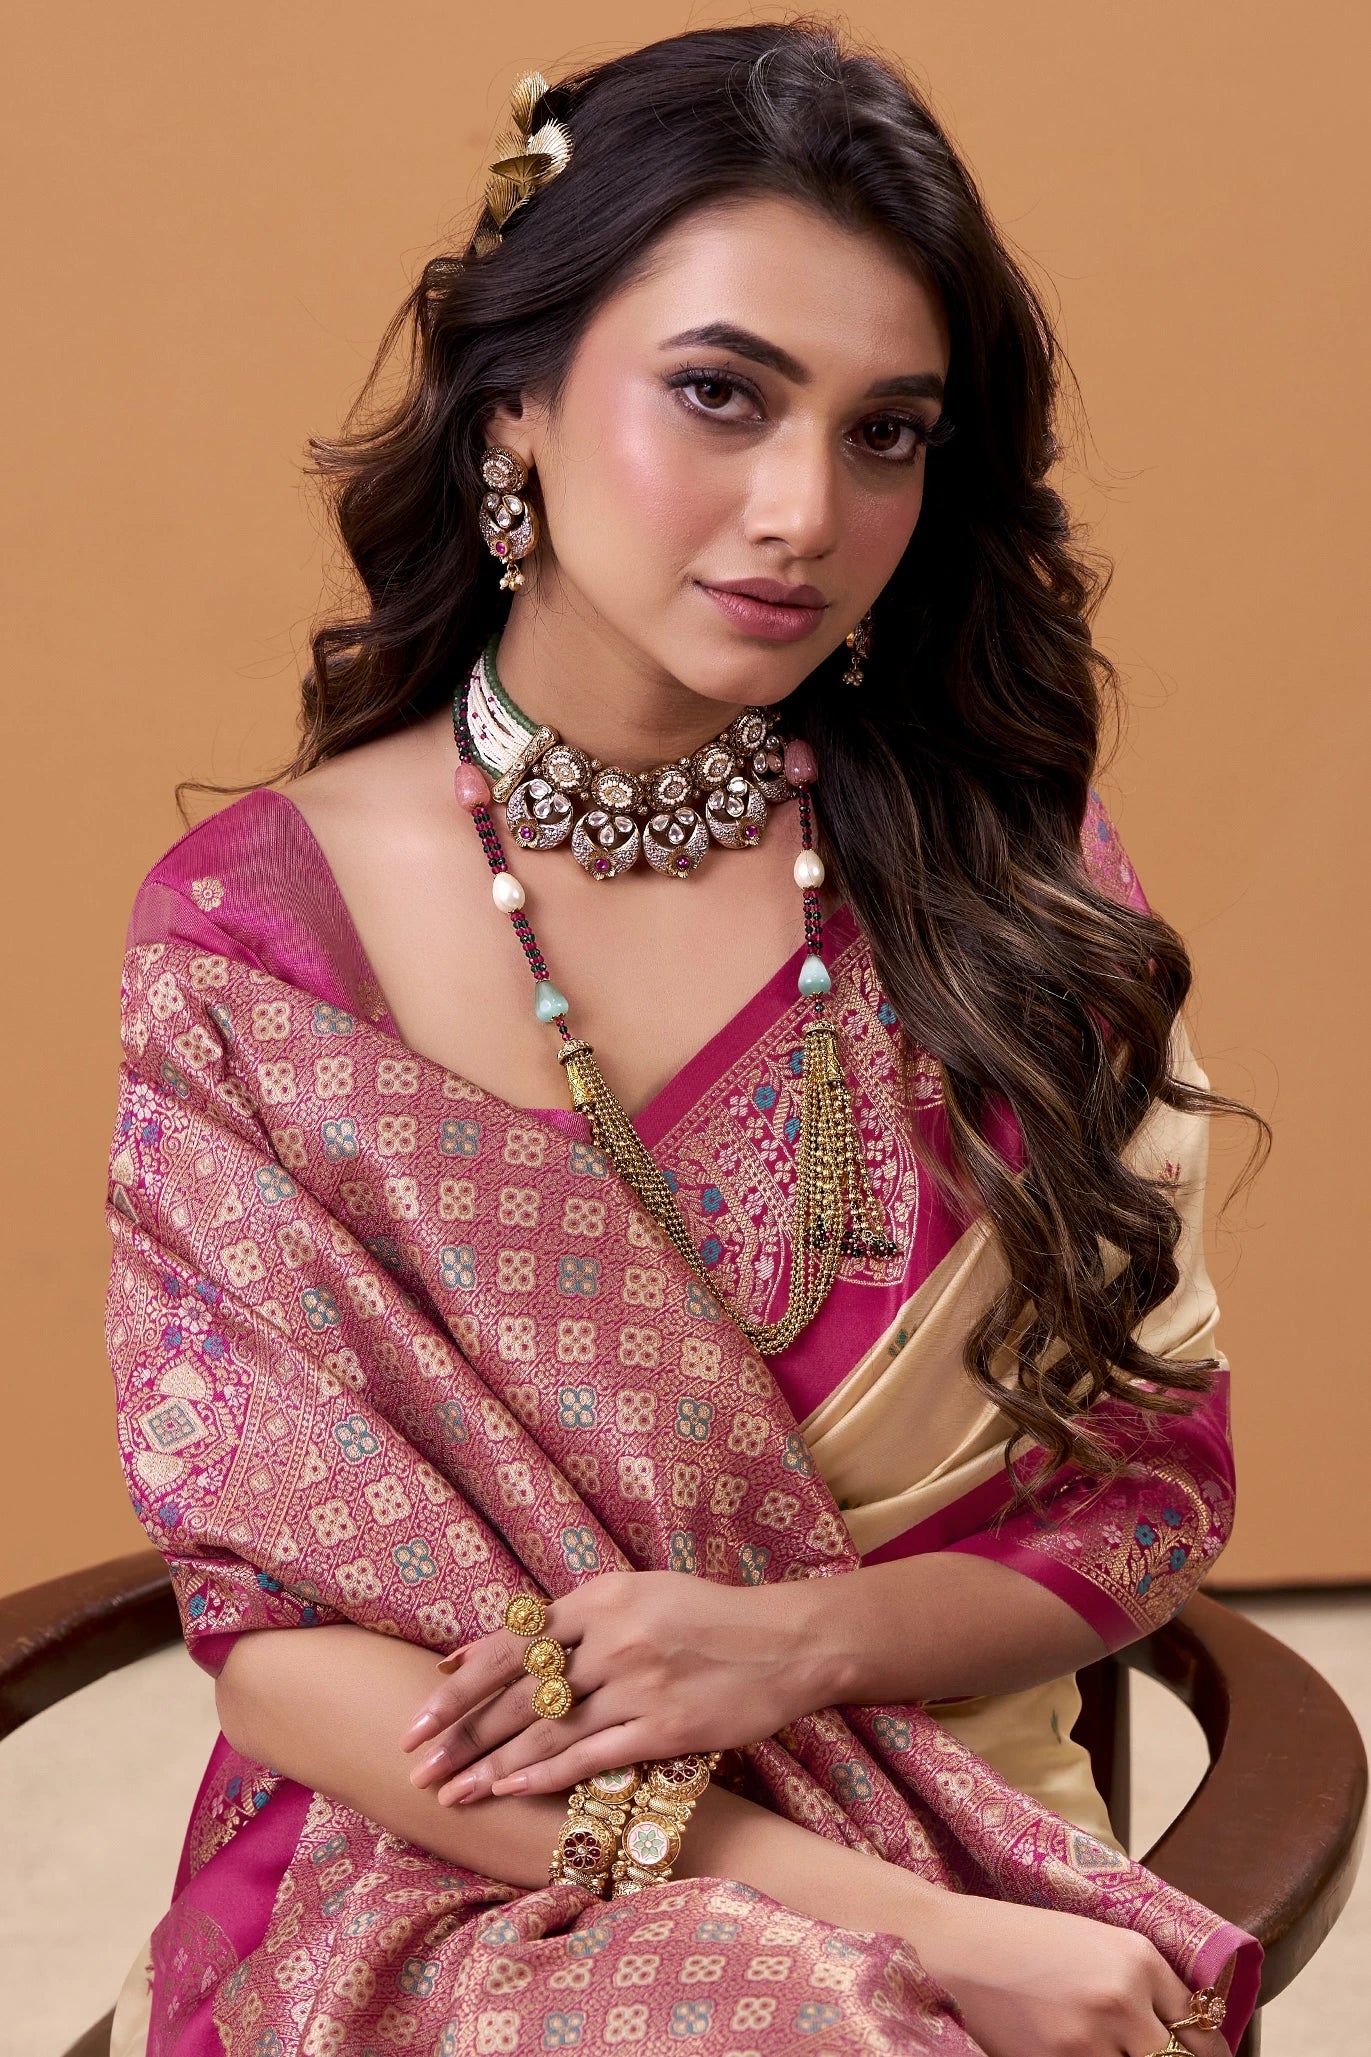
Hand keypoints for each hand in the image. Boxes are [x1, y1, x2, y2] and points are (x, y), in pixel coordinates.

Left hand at [398, 1569, 823, 1803]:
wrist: (784, 1642)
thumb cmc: (701, 1615)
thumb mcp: (634, 1594)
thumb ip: (566, 1620)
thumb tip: (484, 1649)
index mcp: (601, 1598)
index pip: (513, 1643)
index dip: (463, 1683)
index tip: (420, 1712)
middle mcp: (613, 1639)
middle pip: (520, 1694)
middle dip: (462, 1732)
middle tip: (416, 1762)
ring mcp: (638, 1685)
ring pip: (548, 1733)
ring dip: (491, 1767)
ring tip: (450, 1792)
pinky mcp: (665, 1729)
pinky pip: (592, 1757)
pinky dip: (545, 1777)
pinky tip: (509, 1793)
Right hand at [901, 1886, 1231, 2056]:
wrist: (953, 1947)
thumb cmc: (1022, 1940)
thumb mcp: (1092, 1942)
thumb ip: (1139, 1982)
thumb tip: (1181, 2033)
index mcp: (1137, 1957)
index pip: (1200, 2028)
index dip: (1205, 2053)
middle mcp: (1122, 1996)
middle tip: (1152, 2056)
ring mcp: (1089, 2037)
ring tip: (1096, 2042)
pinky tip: (1072, 2049)